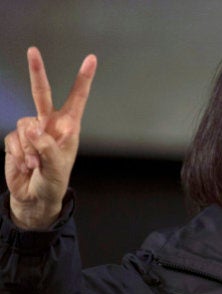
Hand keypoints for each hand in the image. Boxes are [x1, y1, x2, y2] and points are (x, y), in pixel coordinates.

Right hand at [3, 47, 96, 228]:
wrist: (35, 197)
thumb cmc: (53, 181)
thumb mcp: (56, 166)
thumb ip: (45, 145)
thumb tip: (31, 127)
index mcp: (69, 127)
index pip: (77, 98)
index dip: (83, 79)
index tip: (91, 59)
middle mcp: (50, 124)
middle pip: (41, 93)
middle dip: (36, 72)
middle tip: (33, 50)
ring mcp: (31, 130)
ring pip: (23, 124)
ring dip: (28, 148)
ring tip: (35, 164)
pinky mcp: (16, 139)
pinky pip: (13, 139)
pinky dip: (18, 153)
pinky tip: (25, 165)